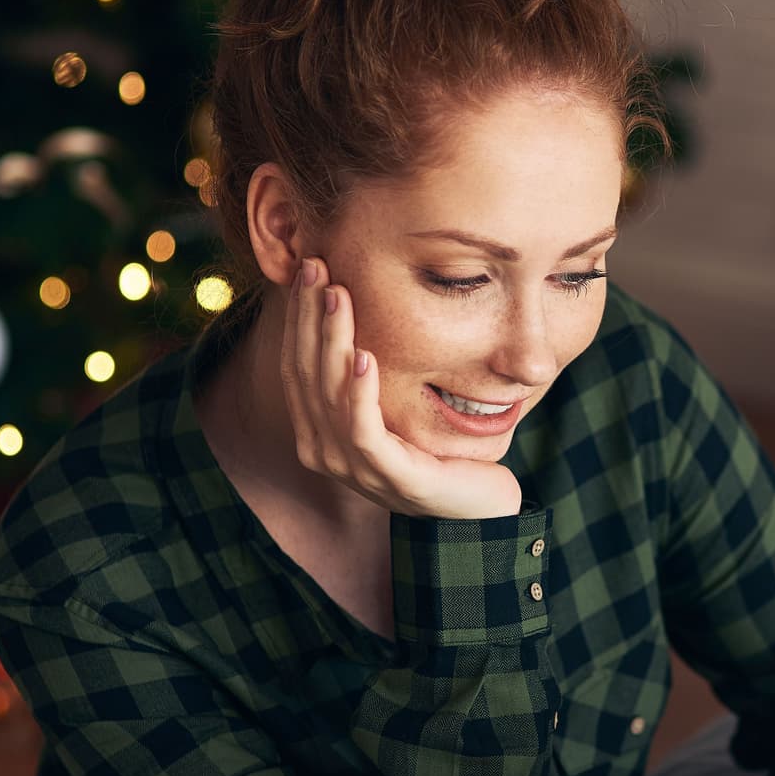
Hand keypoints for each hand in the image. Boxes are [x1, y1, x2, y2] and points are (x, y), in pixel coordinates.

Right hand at [280, 256, 523, 519]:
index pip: (297, 364)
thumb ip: (365, 373)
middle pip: (305, 372)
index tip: (309, 267)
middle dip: (309, 316)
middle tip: (317, 266)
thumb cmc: (436, 451)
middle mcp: (324, 450)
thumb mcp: (393, 405)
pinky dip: (359, 392)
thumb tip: (356, 305)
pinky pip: (363, 430)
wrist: (477, 508)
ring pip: (329, 394)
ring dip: (332, 340)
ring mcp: (353, 467)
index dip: (299, 316)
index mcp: (319, 432)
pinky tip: (364, 357)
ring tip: (338, 297)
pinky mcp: (390, 476)